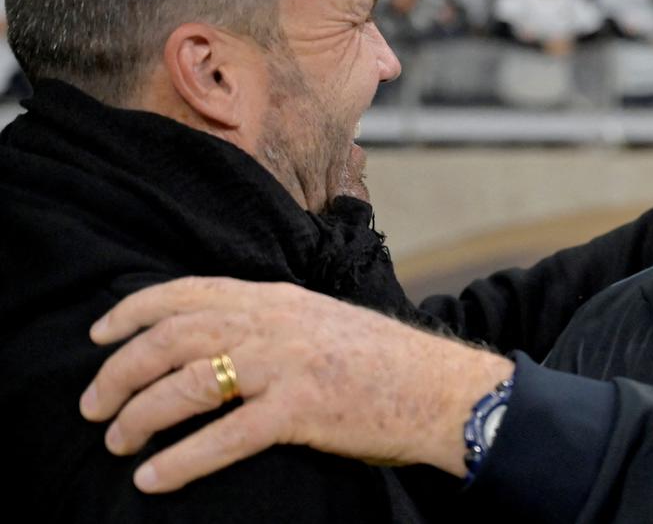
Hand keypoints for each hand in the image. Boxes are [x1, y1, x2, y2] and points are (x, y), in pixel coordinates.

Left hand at [80, 277, 511, 492]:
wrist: (440, 387)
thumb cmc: (383, 361)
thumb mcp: (321, 321)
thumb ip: (272, 320)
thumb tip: (213, 338)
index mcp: (278, 298)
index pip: (189, 292)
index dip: (134, 310)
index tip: (99, 334)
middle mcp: (275, 323)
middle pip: (172, 339)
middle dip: (119, 372)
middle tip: (93, 406)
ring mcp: (287, 365)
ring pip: (186, 385)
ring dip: (138, 417)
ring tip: (118, 443)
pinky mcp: (302, 409)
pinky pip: (224, 437)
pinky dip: (180, 460)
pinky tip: (153, 479)